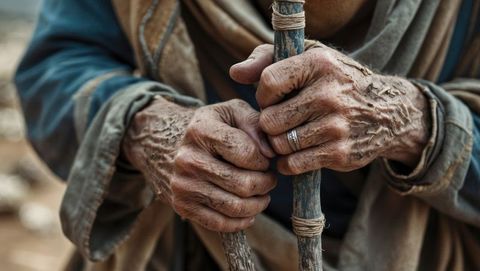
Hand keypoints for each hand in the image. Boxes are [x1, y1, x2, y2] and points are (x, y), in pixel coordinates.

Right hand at [123, 97, 275, 231]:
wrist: (164, 142)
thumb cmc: (208, 127)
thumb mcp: (231, 112)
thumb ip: (255, 125)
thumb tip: (270, 153)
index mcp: (201, 131)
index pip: (247, 154)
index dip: (264, 160)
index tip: (265, 159)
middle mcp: (188, 159)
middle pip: (243, 184)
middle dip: (265, 184)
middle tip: (269, 179)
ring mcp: (183, 185)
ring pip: (234, 207)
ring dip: (257, 204)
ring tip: (262, 194)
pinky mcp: (182, 205)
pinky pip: (219, 224)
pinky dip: (241, 222)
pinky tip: (249, 213)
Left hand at [230, 44, 429, 174]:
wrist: (388, 111)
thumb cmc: (338, 81)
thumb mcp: (310, 57)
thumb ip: (267, 59)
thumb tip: (235, 74)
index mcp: (320, 65)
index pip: (268, 83)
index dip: (263, 96)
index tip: (273, 99)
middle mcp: (329, 95)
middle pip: (269, 120)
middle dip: (269, 123)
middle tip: (281, 121)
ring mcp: (336, 127)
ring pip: (279, 144)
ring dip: (278, 143)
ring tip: (288, 135)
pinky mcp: (340, 154)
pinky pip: (293, 164)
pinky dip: (287, 162)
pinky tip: (295, 152)